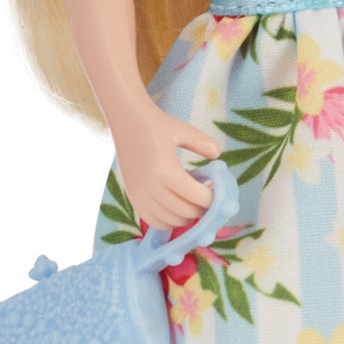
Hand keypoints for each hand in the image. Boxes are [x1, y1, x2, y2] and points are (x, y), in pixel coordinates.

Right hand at [111, 103, 223, 232]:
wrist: (125, 121)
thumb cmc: (156, 124)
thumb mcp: (182, 130)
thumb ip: (203, 143)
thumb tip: (218, 156)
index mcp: (165, 170)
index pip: (197, 197)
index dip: (212, 198)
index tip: (218, 191)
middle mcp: (151, 187)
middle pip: (187, 212)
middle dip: (203, 208)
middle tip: (208, 196)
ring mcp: (140, 196)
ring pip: (172, 221)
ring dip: (187, 215)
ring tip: (193, 200)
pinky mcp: (133, 199)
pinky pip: (155, 222)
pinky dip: (170, 220)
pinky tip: (177, 207)